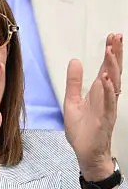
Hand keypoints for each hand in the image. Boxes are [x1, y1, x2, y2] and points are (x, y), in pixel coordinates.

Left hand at [65, 34, 122, 178]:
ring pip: (113, 84)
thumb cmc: (82, 130)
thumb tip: (75, 62)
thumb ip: (74, 82)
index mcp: (100, 92)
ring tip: (110, 52)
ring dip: (112, 68)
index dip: (110, 53)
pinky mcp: (105, 118)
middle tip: (116, 37)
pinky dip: (108, 91)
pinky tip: (106, 80)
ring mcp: (108, 107)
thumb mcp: (72, 101)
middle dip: (115, 54)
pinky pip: (109, 102)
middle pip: (113, 71)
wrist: (86, 152)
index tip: (112, 37)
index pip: (107, 68)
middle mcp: (107, 97)